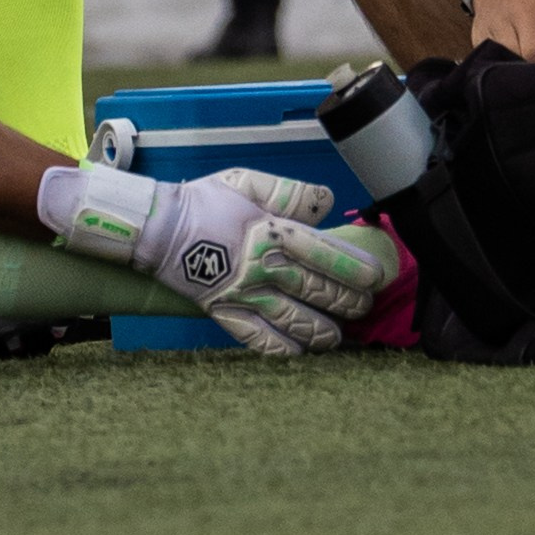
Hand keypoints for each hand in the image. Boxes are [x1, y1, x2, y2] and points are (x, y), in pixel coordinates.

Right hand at [36, 163, 401, 353]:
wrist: (157, 230)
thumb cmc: (204, 202)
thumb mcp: (247, 182)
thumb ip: (291, 192)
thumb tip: (327, 203)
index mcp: (270, 231)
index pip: (325, 254)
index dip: (357, 268)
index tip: (378, 277)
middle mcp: (263, 267)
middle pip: (319, 291)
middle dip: (350, 302)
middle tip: (365, 305)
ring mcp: (245, 295)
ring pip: (297, 322)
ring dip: (325, 331)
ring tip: (339, 334)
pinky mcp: (227, 314)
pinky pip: (261, 341)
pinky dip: (285, 349)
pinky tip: (302, 351)